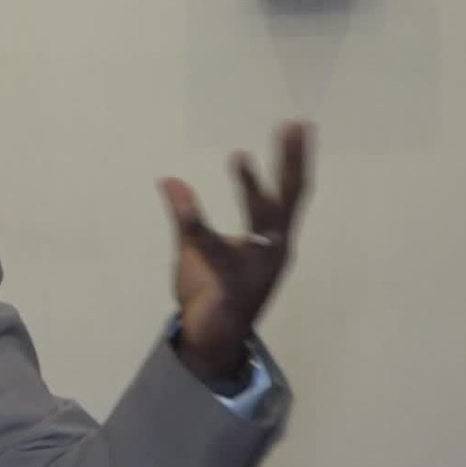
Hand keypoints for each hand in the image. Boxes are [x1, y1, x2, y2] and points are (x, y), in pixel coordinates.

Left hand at [160, 120, 311, 380]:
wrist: (212, 342)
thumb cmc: (212, 293)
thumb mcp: (198, 248)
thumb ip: (186, 216)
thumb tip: (168, 179)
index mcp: (272, 240)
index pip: (288, 194)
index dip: (291, 161)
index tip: (296, 125)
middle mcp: (273, 251)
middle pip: (288, 200)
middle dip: (291, 163)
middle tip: (295, 124)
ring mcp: (258, 270)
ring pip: (258, 224)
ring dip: (251, 190)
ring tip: (240, 155)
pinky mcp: (232, 287)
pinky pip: (214, 253)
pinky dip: (198, 228)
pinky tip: (181, 195)